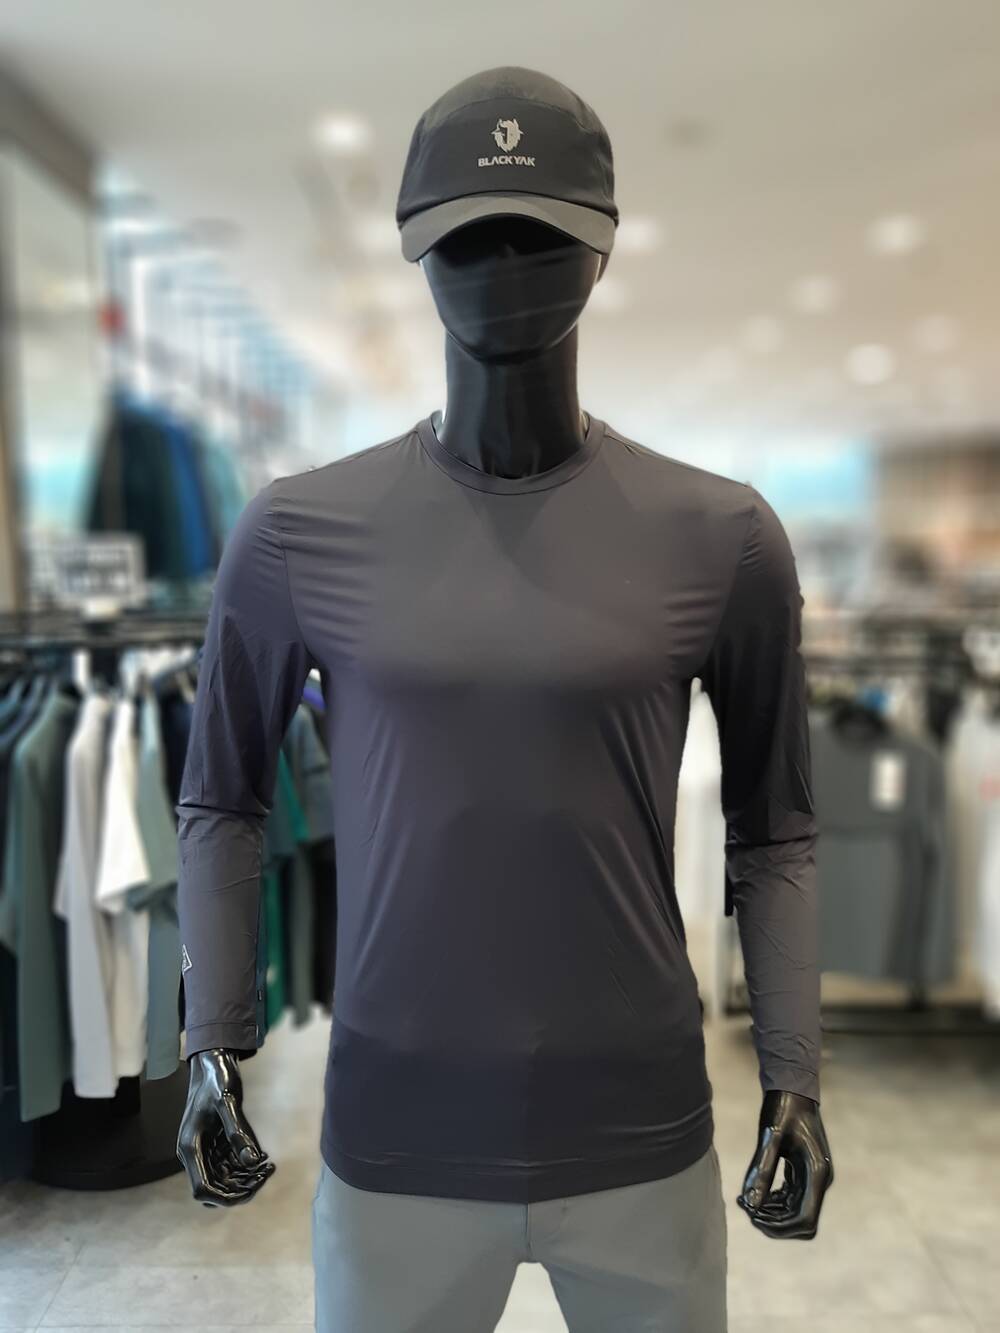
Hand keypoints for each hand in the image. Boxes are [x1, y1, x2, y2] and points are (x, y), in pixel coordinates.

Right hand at [176, 1048, 275, 1206]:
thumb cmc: (217, 1078)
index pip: (202, 1190)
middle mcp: (195, 1153)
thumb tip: (252, 1162)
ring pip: (224, 1179)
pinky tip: (264, 1158)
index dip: (225, 1197)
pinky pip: (230, 1166)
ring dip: (246, 1178)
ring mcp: (205, 1149)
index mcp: (191, 1147)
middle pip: (215, 1189)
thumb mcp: (228, 1102)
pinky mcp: (216, 1143)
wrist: (213, 1061)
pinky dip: (246, 1167)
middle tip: (266, 1172)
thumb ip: (238, 1131)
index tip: (251, 1190)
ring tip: (268, 1165)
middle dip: (241, 1187)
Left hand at [738, 1089, 832, 1238]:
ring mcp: (813, 1177)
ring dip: (772, 1213)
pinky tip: (754, 1192)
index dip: (780, 1226)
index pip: (805, 1219)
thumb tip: (752, 1203)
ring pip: (795, 1212)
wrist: (792, 1087)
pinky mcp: (804, 1172)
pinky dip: (774, 1201)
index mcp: (817, 1173)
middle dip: (775, 1222)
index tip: (754, 1216)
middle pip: (802, 1221)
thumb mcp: (770, 1137)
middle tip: (747, 1209)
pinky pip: (791, 1198)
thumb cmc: (782, 1107)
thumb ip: (762, 1171)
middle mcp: (819, 1179)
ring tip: (744, 1200)